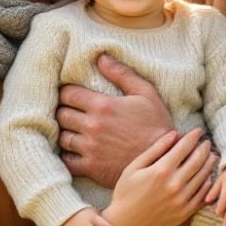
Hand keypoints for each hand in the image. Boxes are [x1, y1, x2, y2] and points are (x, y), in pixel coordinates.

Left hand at [56, 53, 174, 187]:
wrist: (164, 160)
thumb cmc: (156, 125)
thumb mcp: (145, 93)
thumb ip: (122, 74)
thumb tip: (101, 57)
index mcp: (103, 105)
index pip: (68, 94)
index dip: (66, 92)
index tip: (70, 94)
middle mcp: (92, 126)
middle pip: (61, 114)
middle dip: (63, 111)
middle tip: (68, 111)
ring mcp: (90, 148)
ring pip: (61, 137)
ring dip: (64, 132)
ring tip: (71, 130)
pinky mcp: (91, 167)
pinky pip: (67, 160)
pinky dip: (66, 154)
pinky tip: (73, 151)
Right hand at [102, 128, 216, 225]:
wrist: (125, 224)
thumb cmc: (125, 193)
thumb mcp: (134, 167)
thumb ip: (155, 150)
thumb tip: (173, 134)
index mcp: (161, 171)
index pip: (184, 148)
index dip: (193, 137)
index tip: (198, 130)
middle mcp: (174, 185)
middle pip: (197, 161)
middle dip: (204, 149)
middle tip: (207, 142)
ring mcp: (181, 200)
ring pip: (203, 177)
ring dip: (209, 164)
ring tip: (212, 156)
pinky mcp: (184, 213)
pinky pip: (202, 196)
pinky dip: (208, 184)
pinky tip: (208, 177)